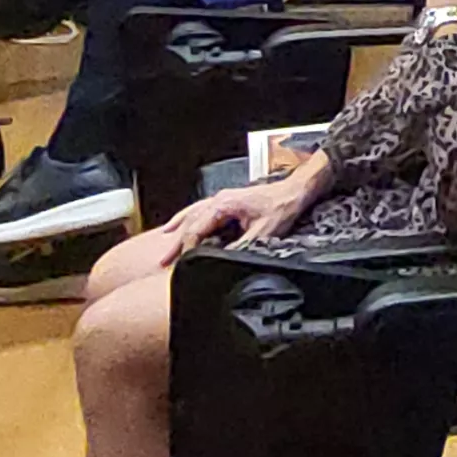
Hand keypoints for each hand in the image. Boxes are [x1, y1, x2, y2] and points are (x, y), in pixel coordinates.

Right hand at [158, 161, 322, 254]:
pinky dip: (185, 218)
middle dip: (176, 243)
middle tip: (163, 261)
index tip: (182, 264)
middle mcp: (218, 200)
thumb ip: (240, 247)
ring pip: (191, 215)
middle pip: (190, 222)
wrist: (294, 192)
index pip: (196, 229)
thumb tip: (223, 260)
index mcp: (224, 205)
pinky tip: (175, 225)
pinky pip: (198, 210)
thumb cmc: (280, 209)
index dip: (187, 248)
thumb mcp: (262, 234)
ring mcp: (221, 199)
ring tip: (164, 247)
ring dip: (177, 231)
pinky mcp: (225, 201)